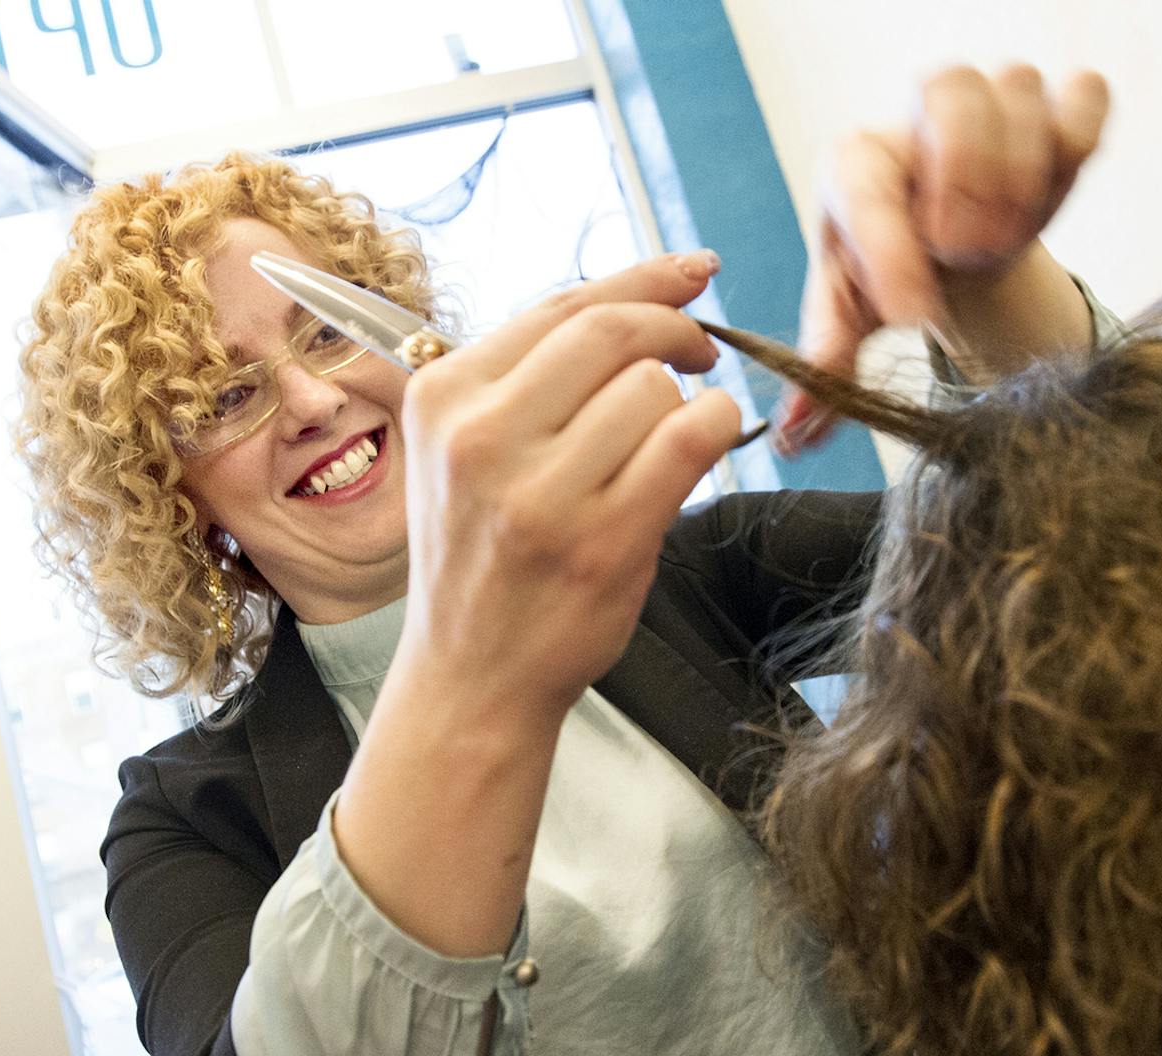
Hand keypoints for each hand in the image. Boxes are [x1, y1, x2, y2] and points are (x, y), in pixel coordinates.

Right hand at [395, 251, 742, 723]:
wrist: (471, 678)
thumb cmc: (483, 563)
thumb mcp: (466, 455)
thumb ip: (526, 380)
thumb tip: (637, 299)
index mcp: (444, 398)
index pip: (559, 306)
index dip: (642, 278)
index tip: (692, 272)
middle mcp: (481, 436)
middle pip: (611, 330)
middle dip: (676, 327)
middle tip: (703, 351)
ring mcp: (540, 491)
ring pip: (653, 386)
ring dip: (687, 400)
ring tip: (674, 437)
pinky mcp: (599, 540)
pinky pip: (687, 439)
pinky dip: (717, 426)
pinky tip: (710, 440)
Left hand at [778, 65, 1107, 451]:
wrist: (955, 251)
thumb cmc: (896, 275)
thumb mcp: (853, 318)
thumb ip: (827, 368)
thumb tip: (797, 434)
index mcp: (856, 163)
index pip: (867, 185)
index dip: (890, 251)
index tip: (913, 316)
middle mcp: (918, 114)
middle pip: (950, 95)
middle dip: (966, 183)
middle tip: (967, 256)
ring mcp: (992, 98)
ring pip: (1018, 90)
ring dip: (1020, 180)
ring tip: (1002, 242)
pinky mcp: (1056, 104)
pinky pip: (1083, 95)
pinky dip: (1073, 149)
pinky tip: (1046, 205)